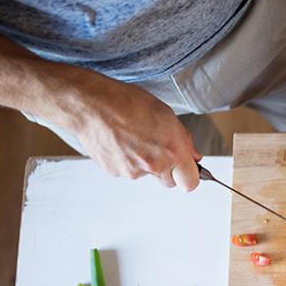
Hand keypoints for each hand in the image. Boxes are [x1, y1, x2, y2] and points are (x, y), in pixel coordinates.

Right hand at [53, 73, 201, 190]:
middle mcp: (155, 165)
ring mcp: (133, 171)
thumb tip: (193, 155)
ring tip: (133, 137)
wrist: (92, 105)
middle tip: (157, 148)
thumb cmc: (128, 103)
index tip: (186, 169)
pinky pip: (127, 170)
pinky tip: (121, 141)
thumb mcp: (166, 114)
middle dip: (168, 170)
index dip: (189, 176)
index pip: (190, 183)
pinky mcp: (115, 172)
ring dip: (144, 162)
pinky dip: (126, 160)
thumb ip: (183, 140)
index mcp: (172, 150)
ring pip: (147, 174)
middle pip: (169, 182)